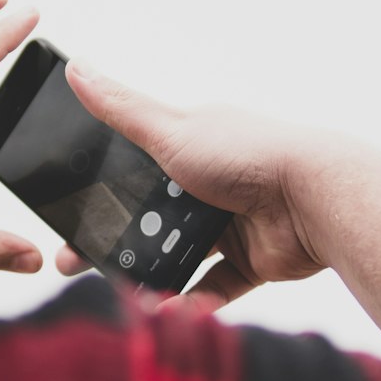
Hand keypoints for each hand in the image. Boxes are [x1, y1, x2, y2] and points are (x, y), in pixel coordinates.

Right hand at [58, 60, 327, 307]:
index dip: (99, 192)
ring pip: (179, 255)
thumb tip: (75, 69)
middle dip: (114, 243)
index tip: (65, 216)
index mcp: (192, 144)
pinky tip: (167, 311)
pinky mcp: (253, 260)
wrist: (315, 199)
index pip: (133, 168)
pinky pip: (215, 287)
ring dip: (151, 275)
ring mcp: (232, 223)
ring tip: (123, 293)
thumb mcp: (171, 129)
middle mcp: (211, 182)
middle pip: (150, 217)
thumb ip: (120, 108)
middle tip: (74, 265)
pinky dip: (193, 301)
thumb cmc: (247, 155)